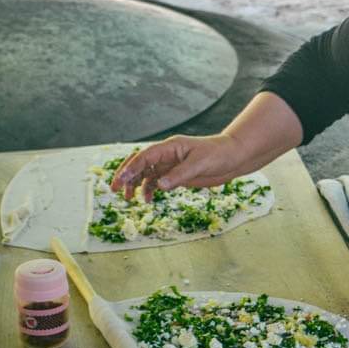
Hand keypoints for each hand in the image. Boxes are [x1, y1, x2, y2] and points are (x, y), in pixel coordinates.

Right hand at [110, 133, 244, 201]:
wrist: (234, 158)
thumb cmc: (218, 155)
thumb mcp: (199, 164)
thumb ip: (179, 175)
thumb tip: (159, 186)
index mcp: (170, 147)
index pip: (145, 157)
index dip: (131, 168)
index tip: (120, 180)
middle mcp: (167, 155)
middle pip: (140, 163)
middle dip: (126, 175)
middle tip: (115, 190)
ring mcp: (171, 165)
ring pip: (146, 174)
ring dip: (135, 184)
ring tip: (129, 198)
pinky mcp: (176, 175)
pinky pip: (157, 182)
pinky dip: (149, 190)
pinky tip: (147, 200)